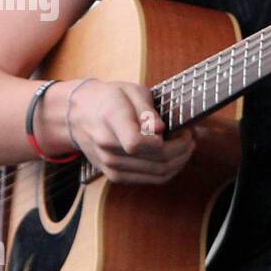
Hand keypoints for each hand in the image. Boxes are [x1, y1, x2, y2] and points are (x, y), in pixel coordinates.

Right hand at [60, 79, 199, 184]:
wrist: (79, 115)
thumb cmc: (110, 99)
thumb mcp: (130, 90)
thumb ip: (146, 109)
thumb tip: (160, 129)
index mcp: (111, 121)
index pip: (137, 143)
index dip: (166, 141)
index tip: (182, 129)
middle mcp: (108, 148)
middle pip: (156, 160)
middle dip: (182, 150)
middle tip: (191, 136)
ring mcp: (111, 165)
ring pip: (157, 174)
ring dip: (180, 162)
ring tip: (187, 146)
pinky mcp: (116, 176)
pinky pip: (151, 180)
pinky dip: (169, 171)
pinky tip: (176, 157)